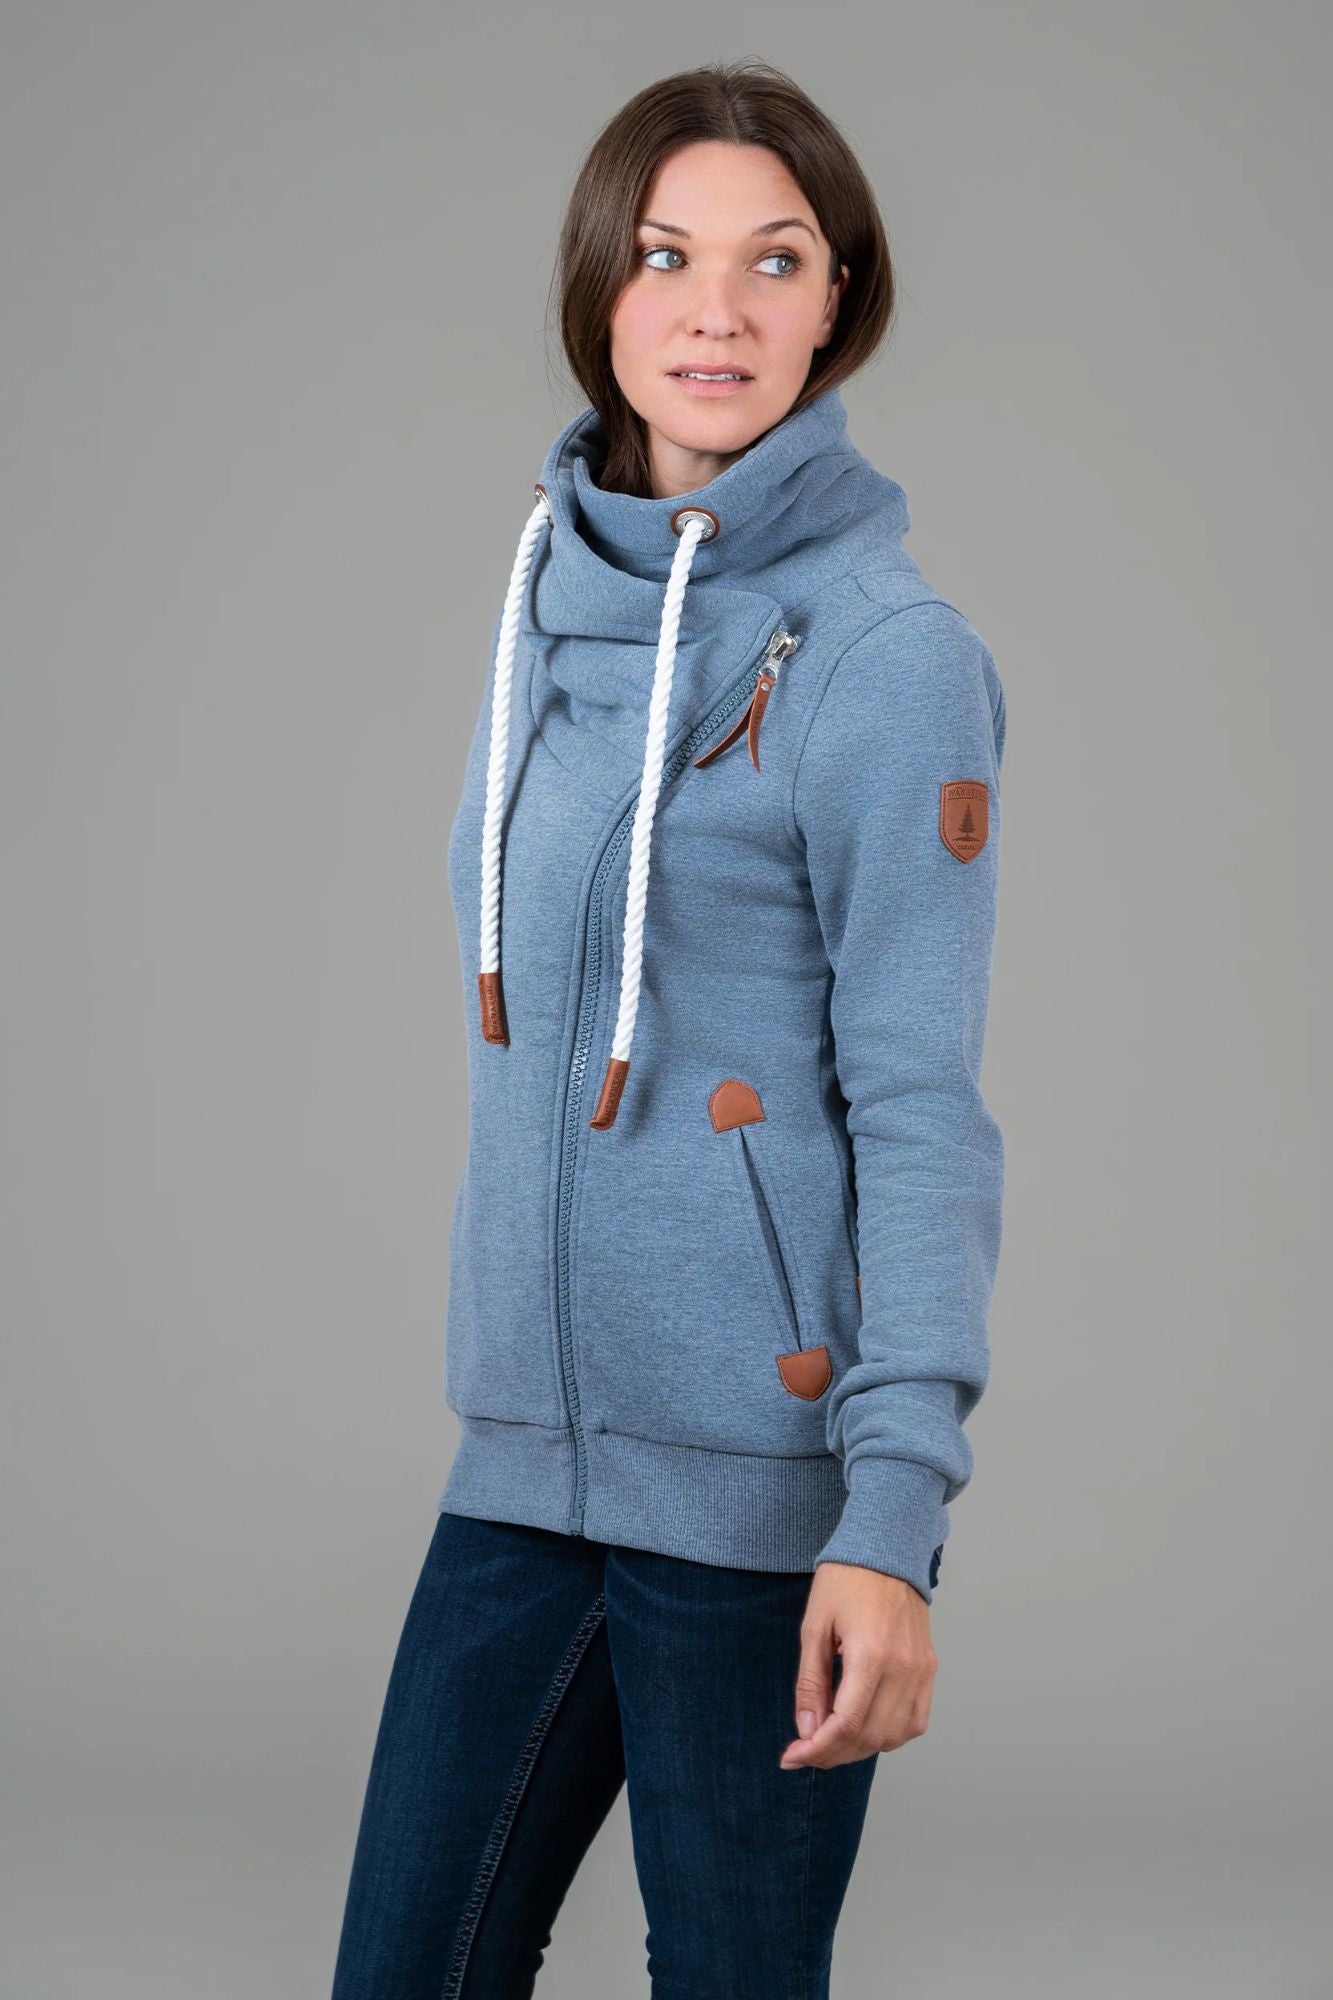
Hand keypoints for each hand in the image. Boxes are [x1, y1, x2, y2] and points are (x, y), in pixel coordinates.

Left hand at [779, 1560, 936, 1769]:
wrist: (886, 1550)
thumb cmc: (846, 1580)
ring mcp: (920, 1671)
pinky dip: (890, 1735)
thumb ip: (811, 1682)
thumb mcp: (814, 1626)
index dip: (816, 1749)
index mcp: (870, 1655)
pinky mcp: (928, 1670)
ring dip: (860, 1748)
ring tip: (831, 1737)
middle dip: (832, 1753)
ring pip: (893, 1737)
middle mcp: (902, 1668)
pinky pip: (915, 1722)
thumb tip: (807, 1730)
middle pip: (869, 1737)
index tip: (791, 1757)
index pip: (845, 1725)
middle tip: (804, 1750)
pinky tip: (865, 1726)